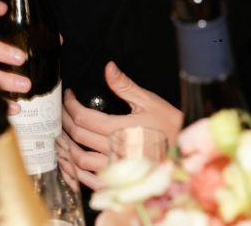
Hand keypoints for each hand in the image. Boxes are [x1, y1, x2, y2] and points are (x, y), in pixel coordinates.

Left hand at [62, 62, 182, 189]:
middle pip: (77, 136)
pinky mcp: (120, 182)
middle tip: (62, 112)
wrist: (188, 154)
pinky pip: (92, 182)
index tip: (69, 97)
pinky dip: (79, 172)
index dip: (70, 105)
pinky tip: (75, 163)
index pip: (82, 117)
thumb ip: (125, 86)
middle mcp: (113, 150)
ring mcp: (115, 169)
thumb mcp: (150, 102)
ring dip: (68, 147)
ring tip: (64, 136)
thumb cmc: (171, 127)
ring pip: (80, 160)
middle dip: (65, 121)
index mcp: (119, 129)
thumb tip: (108, 67)